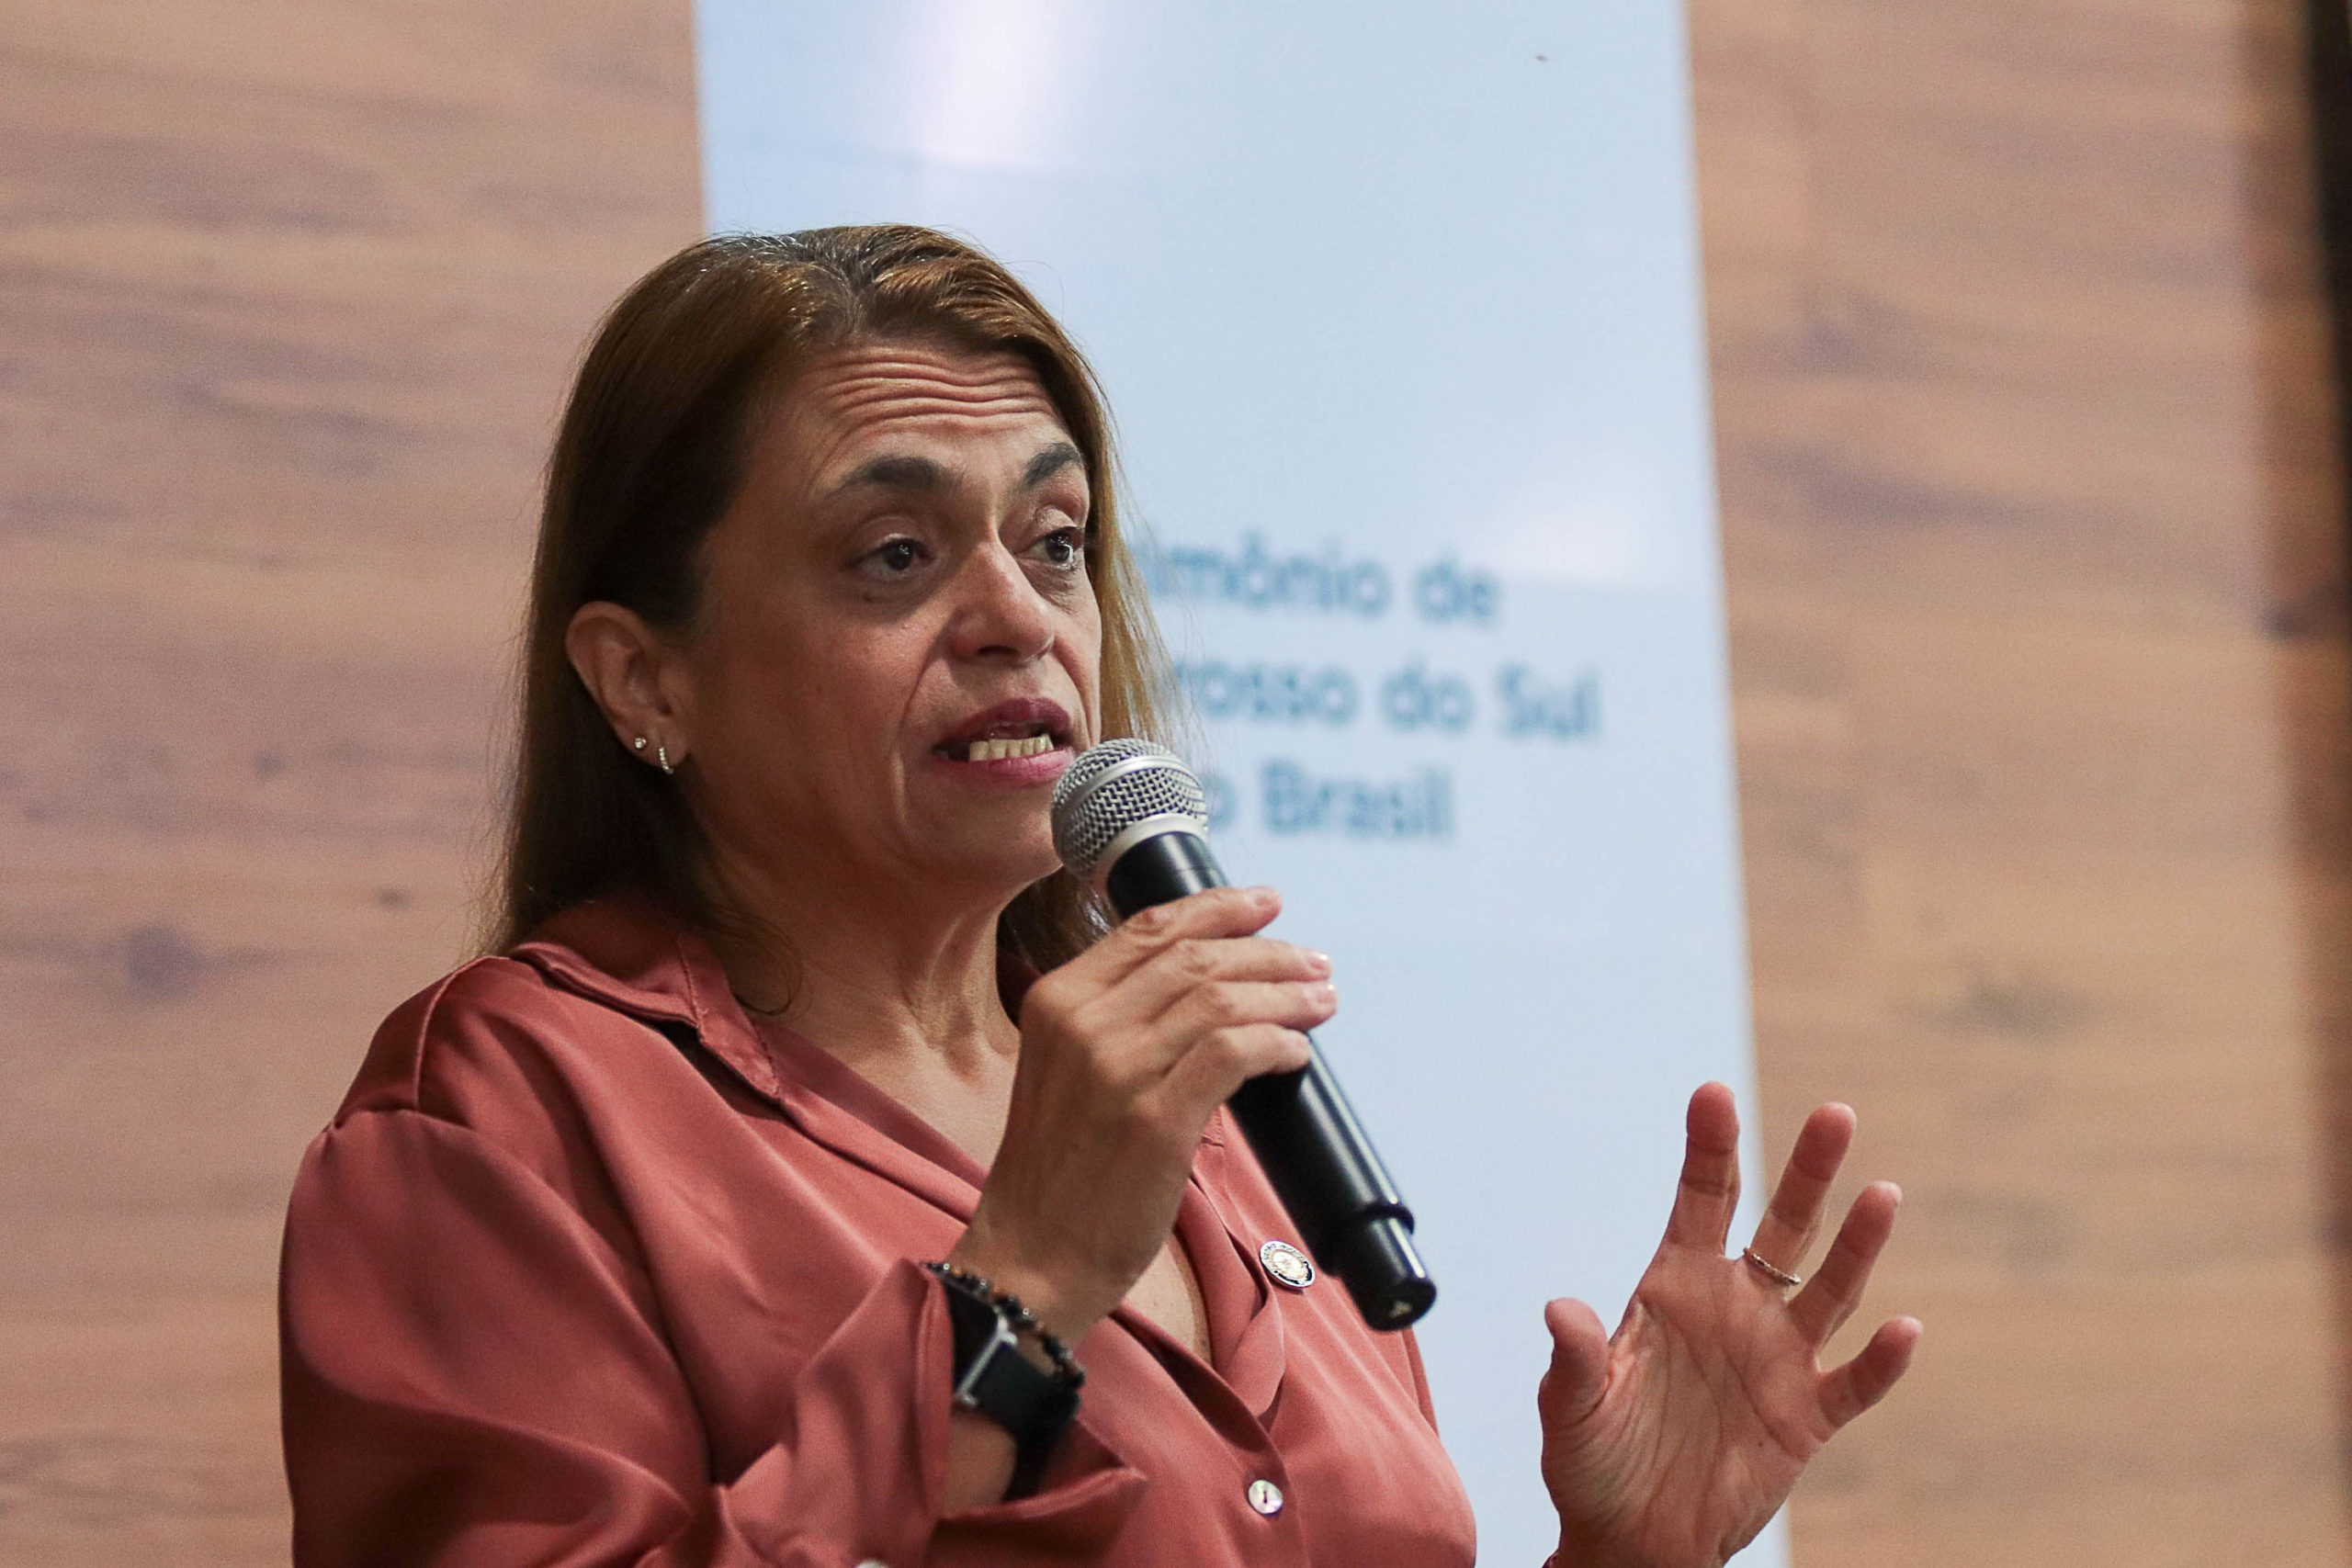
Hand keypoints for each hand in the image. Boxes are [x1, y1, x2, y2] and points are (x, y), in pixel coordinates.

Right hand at [949, 885, 1329, 1343]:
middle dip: (1268, 952)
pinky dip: (1277, 1042)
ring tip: (1322, 1002)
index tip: (1266, 903)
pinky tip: (1296, 1053)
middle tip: (1314, 962)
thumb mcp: (1064, 1071)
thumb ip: (1115, 1021)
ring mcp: (1118, 1068)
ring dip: (1285, 995)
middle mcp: (1083, 1023)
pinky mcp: (1156, 1118)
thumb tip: (1207, 990)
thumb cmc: (1059, 1171)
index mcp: (1056, 1000)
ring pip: (1223, 1000)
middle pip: (1196, 957)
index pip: (1149, 927)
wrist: (1031, 1255)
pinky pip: (1235, 1052)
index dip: (1218, 908)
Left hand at [1538, 1084, 1918, 1567]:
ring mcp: (1776, 1360)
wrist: (1631, 1540)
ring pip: (1829, 1290)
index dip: (1709, 1148)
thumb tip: (1560, 1310)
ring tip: (1883, 1192)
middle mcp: (1735, 1308)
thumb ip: (1576, 1357)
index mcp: (1675, 1287)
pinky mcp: (1805, 1418)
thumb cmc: (1592, 1462)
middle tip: (1835, 1113)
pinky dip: (1880, 1362)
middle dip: (1807, 1172)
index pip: (1700, 1201)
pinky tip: (1904, 1330)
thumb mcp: (1571, 1409)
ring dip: (1858, 1245)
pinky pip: (1852, 1383)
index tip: (1712, 1093)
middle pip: (1782, 1227)